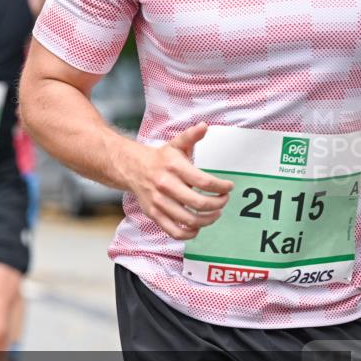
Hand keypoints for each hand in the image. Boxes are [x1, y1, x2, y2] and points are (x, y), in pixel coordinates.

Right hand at [122, 122, 234, 240]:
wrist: (132, 168)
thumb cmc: (160, 159)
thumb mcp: (176, 145)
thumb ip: (191, 136)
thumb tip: (204, 126)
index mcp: (174, 167)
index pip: (205, 182)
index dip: (222, 188)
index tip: (228, 187)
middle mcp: (165, 186)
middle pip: (199, 204)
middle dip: (218, 204)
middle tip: (223, 201)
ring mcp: (158, 202)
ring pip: (189, 220)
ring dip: (208, 219)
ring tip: (215, 214)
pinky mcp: (154, 214)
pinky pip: (174, 231)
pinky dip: (189, 233)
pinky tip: (197, 227)